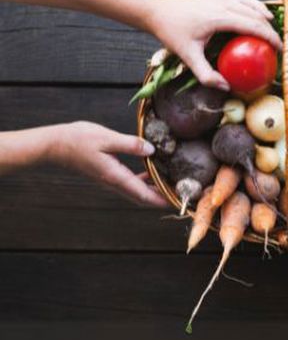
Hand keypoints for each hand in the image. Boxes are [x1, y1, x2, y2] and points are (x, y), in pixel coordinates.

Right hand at [49, 121, 167, 207]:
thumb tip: (151, 150)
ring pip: (137, 192)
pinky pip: (130, 183)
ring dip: (154, 191)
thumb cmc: (79, 140)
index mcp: (116, 177)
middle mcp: (114, 183)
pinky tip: (151, 172)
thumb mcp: (107, 138)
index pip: (144, 195)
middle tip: (180, 195)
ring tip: (171, 186)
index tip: (178, 202)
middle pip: (143, 197)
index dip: (162, 199)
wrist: (55, 145)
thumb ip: (130, 145)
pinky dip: (144, 182)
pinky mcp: (108, 175)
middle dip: (162, 198)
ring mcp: (110, 180)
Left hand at [147, 0, 281, 89]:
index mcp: (219, 17)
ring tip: (272, 29)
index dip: (269, 37)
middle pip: (255, 15)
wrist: (158, 12)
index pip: (253, 25)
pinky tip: (258, 14)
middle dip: (270, 29)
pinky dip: (253, 6)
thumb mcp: (188, 57)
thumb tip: (226, 87)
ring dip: (263, 16)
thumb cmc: (172, 34)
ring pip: (251, 3)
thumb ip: (207, 75)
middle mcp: (222, 2)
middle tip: (277, 45)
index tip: (279, 49)